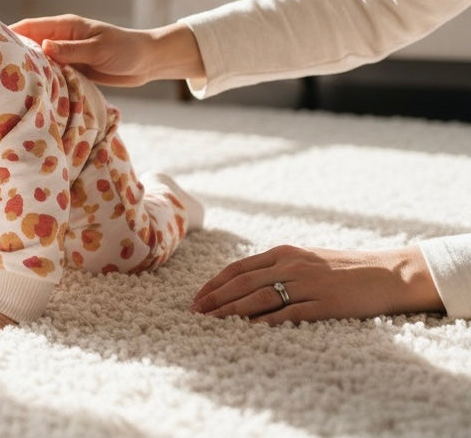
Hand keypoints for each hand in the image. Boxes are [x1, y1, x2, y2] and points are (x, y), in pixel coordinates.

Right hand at [10, 15, 204, 86]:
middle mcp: (61, 39)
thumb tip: (43, 47)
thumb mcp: (99, 49)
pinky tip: (28, 94)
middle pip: (27, 45)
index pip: (28, 27)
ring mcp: (65, 56)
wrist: (148, 62)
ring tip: (1, 85)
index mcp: (65, 26)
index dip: (6, 33)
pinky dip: (39, 82)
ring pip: (37, 62)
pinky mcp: (71, 70)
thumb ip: (71, 49)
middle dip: (10, 54)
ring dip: (24, 71)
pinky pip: (49, 75)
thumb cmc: (127, 50)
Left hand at [190, 244, 443, 324]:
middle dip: (215, 299)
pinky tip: (250, 330)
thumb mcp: (305, 259)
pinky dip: (267, 321)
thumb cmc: (343, 268)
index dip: (214, 284)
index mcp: (283, 253)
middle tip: (195, 313)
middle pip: (243, 283)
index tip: (197, 298)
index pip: (238, 268)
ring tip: (213, 323)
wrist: (386, 273)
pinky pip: (290, 313)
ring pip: (260, 298)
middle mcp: (291, 266)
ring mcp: (307, 284)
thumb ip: (276, 268)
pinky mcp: (324, 304)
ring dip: (232, 311)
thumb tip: (243, 282)